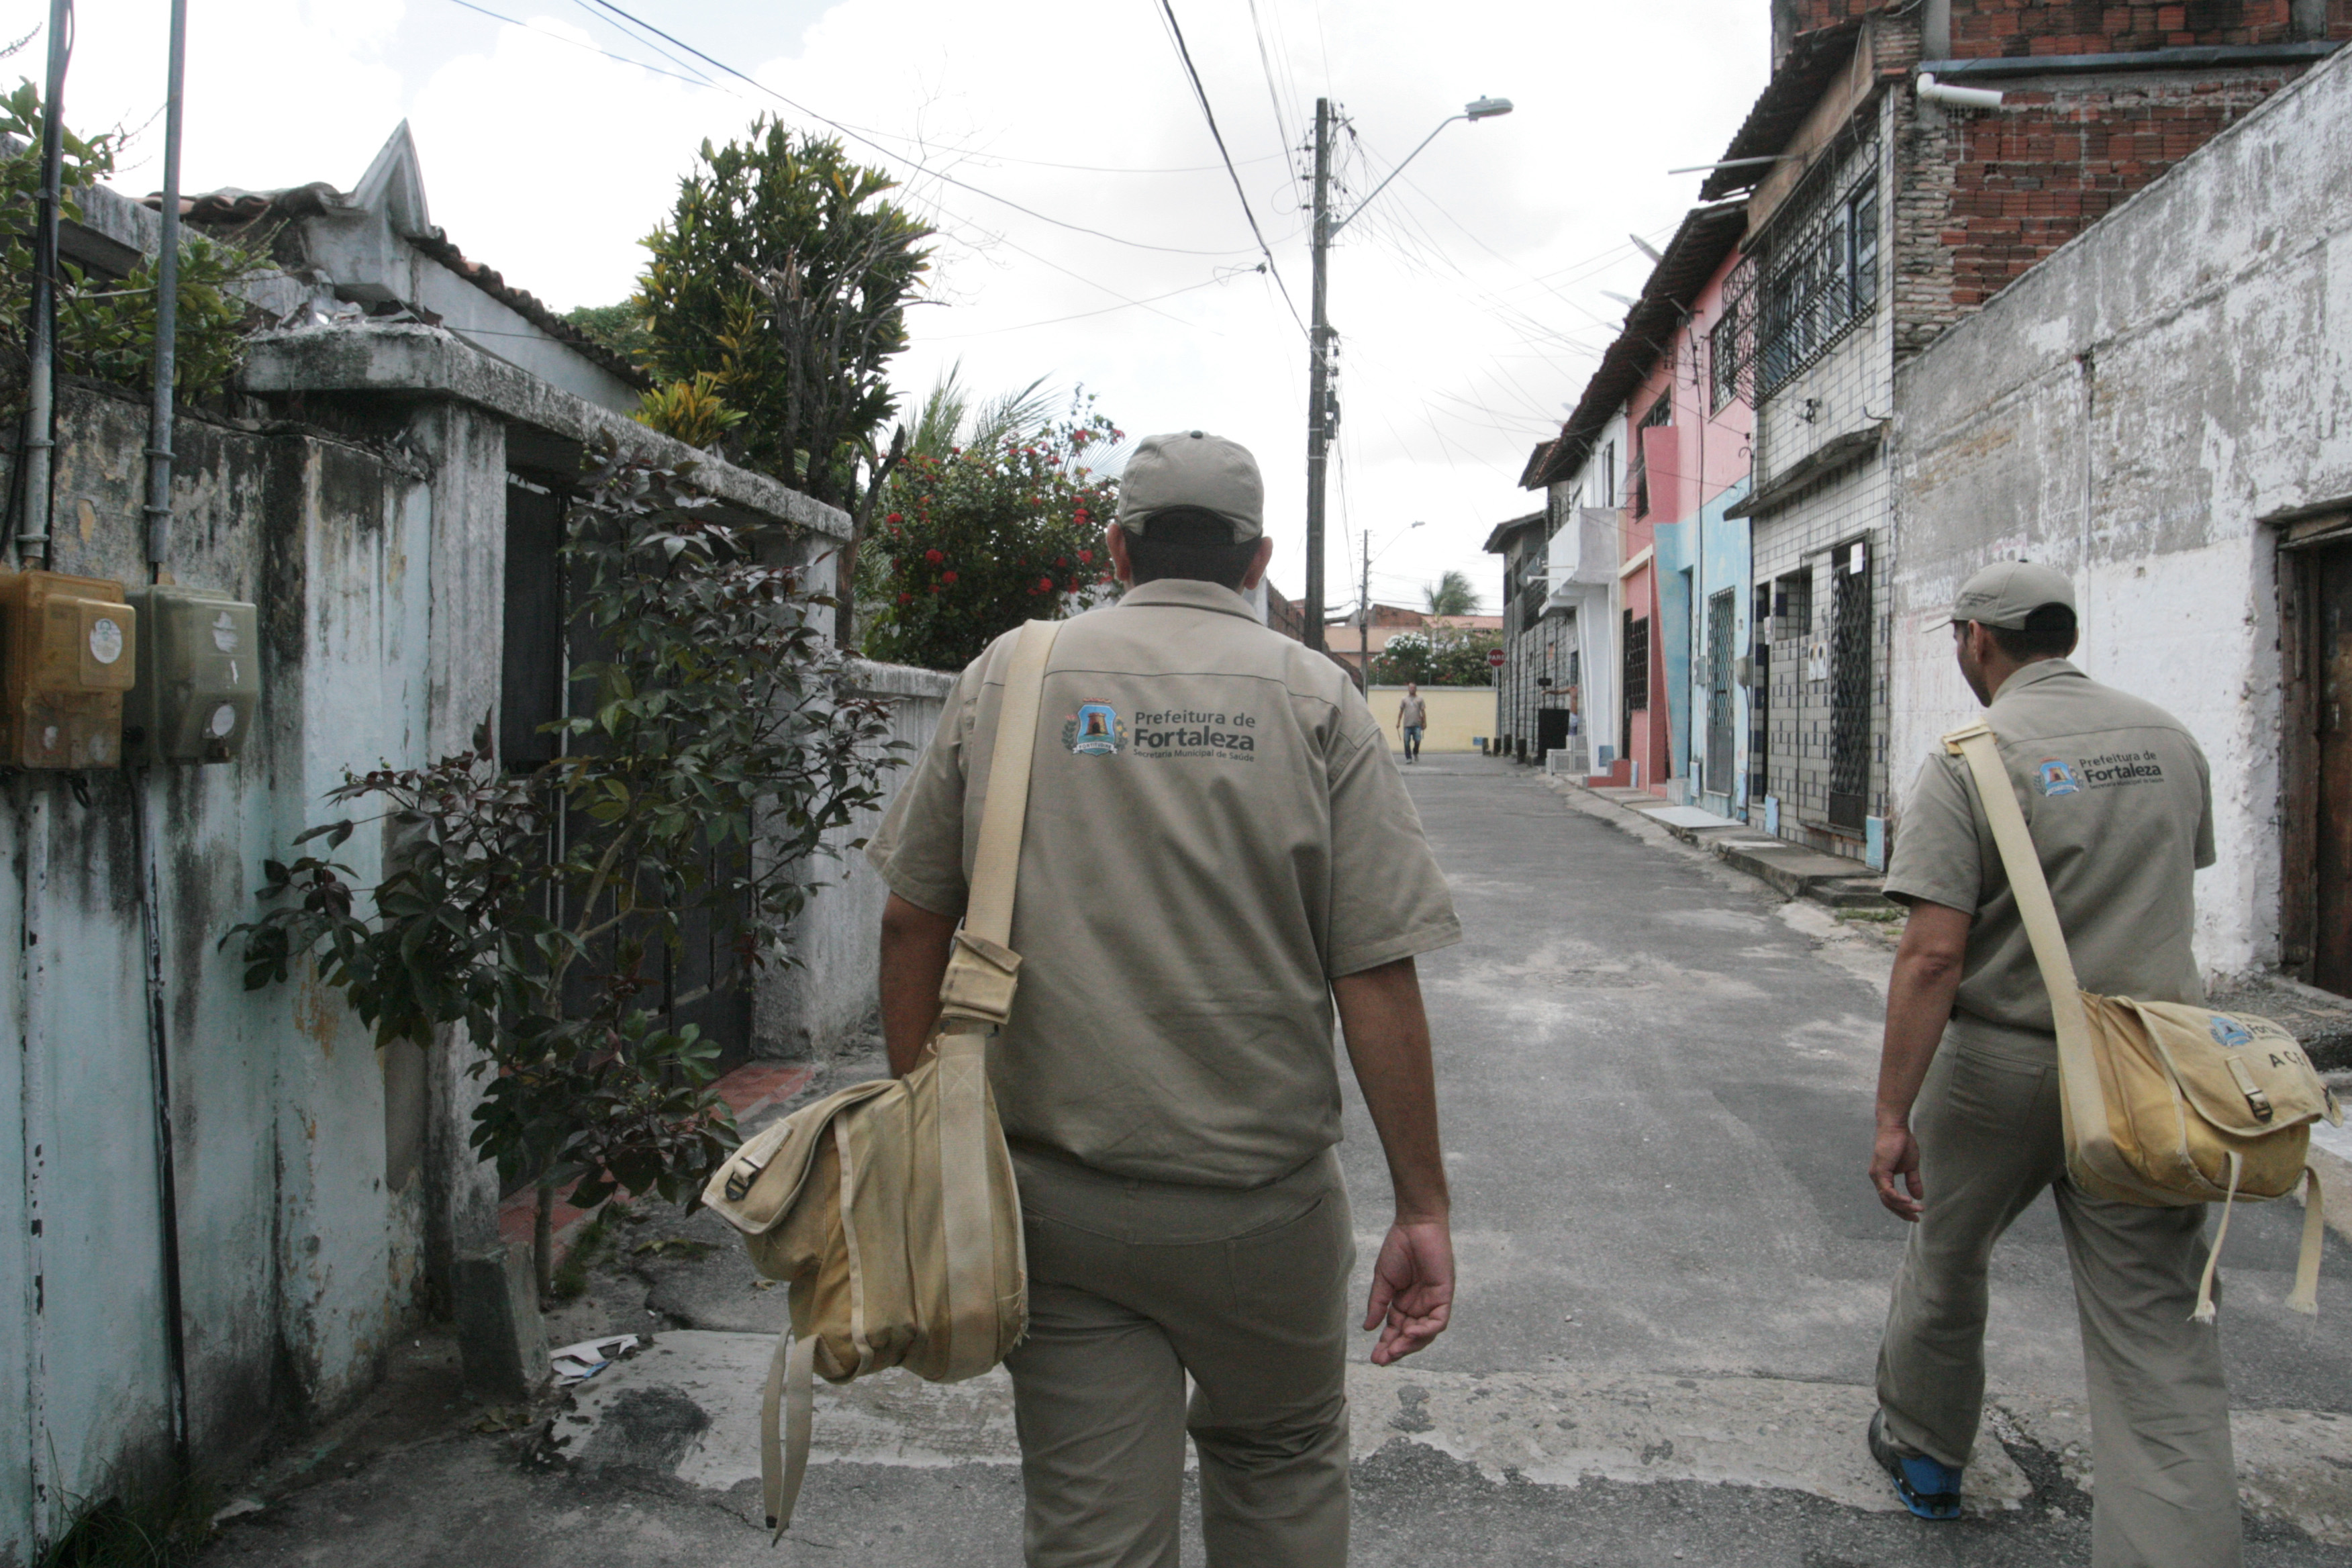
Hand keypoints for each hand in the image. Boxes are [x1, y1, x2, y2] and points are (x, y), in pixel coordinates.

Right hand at [1363, 1219, 1453, 1364]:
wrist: (1414, 1225)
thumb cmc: (1399, 1247)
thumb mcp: (1383, 1280)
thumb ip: (1378, 1304)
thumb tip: (1368, 1328)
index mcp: (1404, 1302)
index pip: (1396, 1330)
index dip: (1386, 1344)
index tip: (1375, 1357)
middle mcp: (1420, 1306)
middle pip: (1410, 1336)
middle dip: (1397, 1349)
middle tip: (1382, 1360)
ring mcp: (1433, 1302)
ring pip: (1425, 1333)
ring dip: (1410, 1344)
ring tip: (1394, 1350)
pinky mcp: (1444, 1295)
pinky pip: (1439, 1320)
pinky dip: (1426, 1330)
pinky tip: (1411, 1333)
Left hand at [1870, 1121, 1922, 1221]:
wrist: (1896, 1128)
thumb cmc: (1902, 1144)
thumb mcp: (1911, 1167)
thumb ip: (1913, 1181)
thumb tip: (1919, 1197)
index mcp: (1883, 1178)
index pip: (1890, 1199)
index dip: (1902, 1209)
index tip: (1915, 1216)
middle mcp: (1877, 1178)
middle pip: (1887, 1203)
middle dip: (1902, 1212)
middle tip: (1916, 1219)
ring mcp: (1876, 1175)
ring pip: (1888, 1199)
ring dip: (1904, 1206)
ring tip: (1917, 1209)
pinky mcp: (1879, 1171)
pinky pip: (1887, 1190)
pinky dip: (1897, 1198)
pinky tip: (1909, 1201)